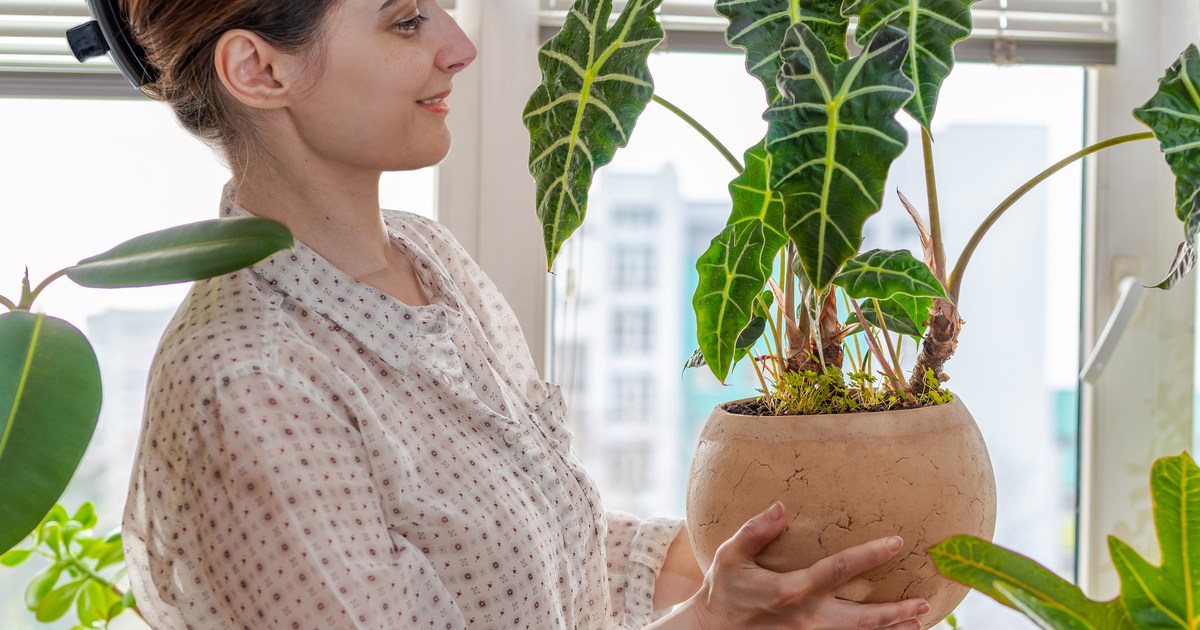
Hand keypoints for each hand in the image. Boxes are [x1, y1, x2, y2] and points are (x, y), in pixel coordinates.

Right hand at [678, 502, 928, 628]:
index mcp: (792, 590)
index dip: (871, 555)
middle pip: (861, 618)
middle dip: (895, 611)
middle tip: (924, 602)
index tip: (898, 542)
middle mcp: (807, 617)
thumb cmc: (723, 589)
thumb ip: (756, 531)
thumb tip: (782, 507)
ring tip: (917, 623)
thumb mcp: (731, 555)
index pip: (840, 570)